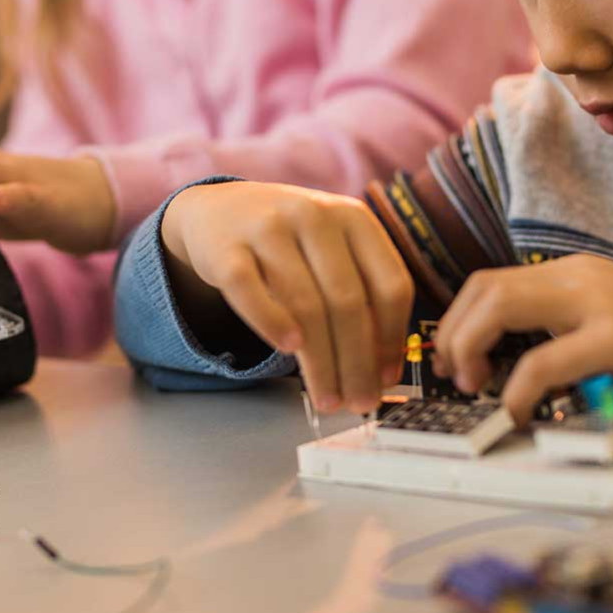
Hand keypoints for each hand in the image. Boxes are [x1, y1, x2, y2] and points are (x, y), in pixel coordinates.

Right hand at [160, 182, 413, 414]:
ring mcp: (268, 228)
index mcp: (354, 218)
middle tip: (359, 402)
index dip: (392, 338)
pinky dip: (271, 323)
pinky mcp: (226, 248)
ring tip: (328, 398)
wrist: (219, 209)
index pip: (390, 284)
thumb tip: (383, 370)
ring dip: (320, 362)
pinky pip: (251, 293)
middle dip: (357, 362)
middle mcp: (315, 216)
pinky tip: (288, 351)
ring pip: (305, 305)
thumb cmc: (290, 242)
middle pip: (348, 301)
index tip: (387, 378)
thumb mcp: (332, 250)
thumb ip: (360, 294)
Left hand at [432, 254, 612, 424]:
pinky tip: (521, 412)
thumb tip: (518, 362)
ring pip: (501, 310)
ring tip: (478, 390)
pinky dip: (518, 391)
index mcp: (582, 273)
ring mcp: (602, 304)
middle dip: (453, 334)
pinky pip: (542, 363)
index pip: (493, 281)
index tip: (455, 358)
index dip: (460, 320)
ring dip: (471, 351)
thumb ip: (571, 332)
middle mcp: (585, 276)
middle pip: (486, 288)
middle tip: (455, 376)